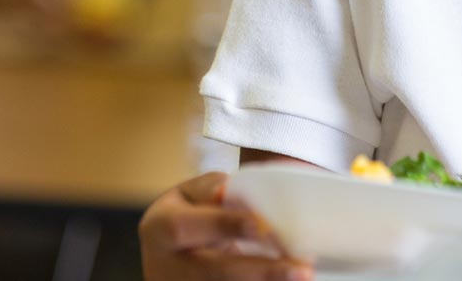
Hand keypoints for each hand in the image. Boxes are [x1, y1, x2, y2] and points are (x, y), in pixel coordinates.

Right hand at [140, 172, 311, 280]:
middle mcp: (165, 266)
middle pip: (214, 272)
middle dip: (260, 271)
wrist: (169, 256)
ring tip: (303, 276)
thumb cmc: (188, 215)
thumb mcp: (189, 194)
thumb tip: (230, 191)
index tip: (262, 227)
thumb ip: (211, 189)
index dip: (225, 226)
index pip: (187, 227)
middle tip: (302, 269)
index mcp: (159, 228)